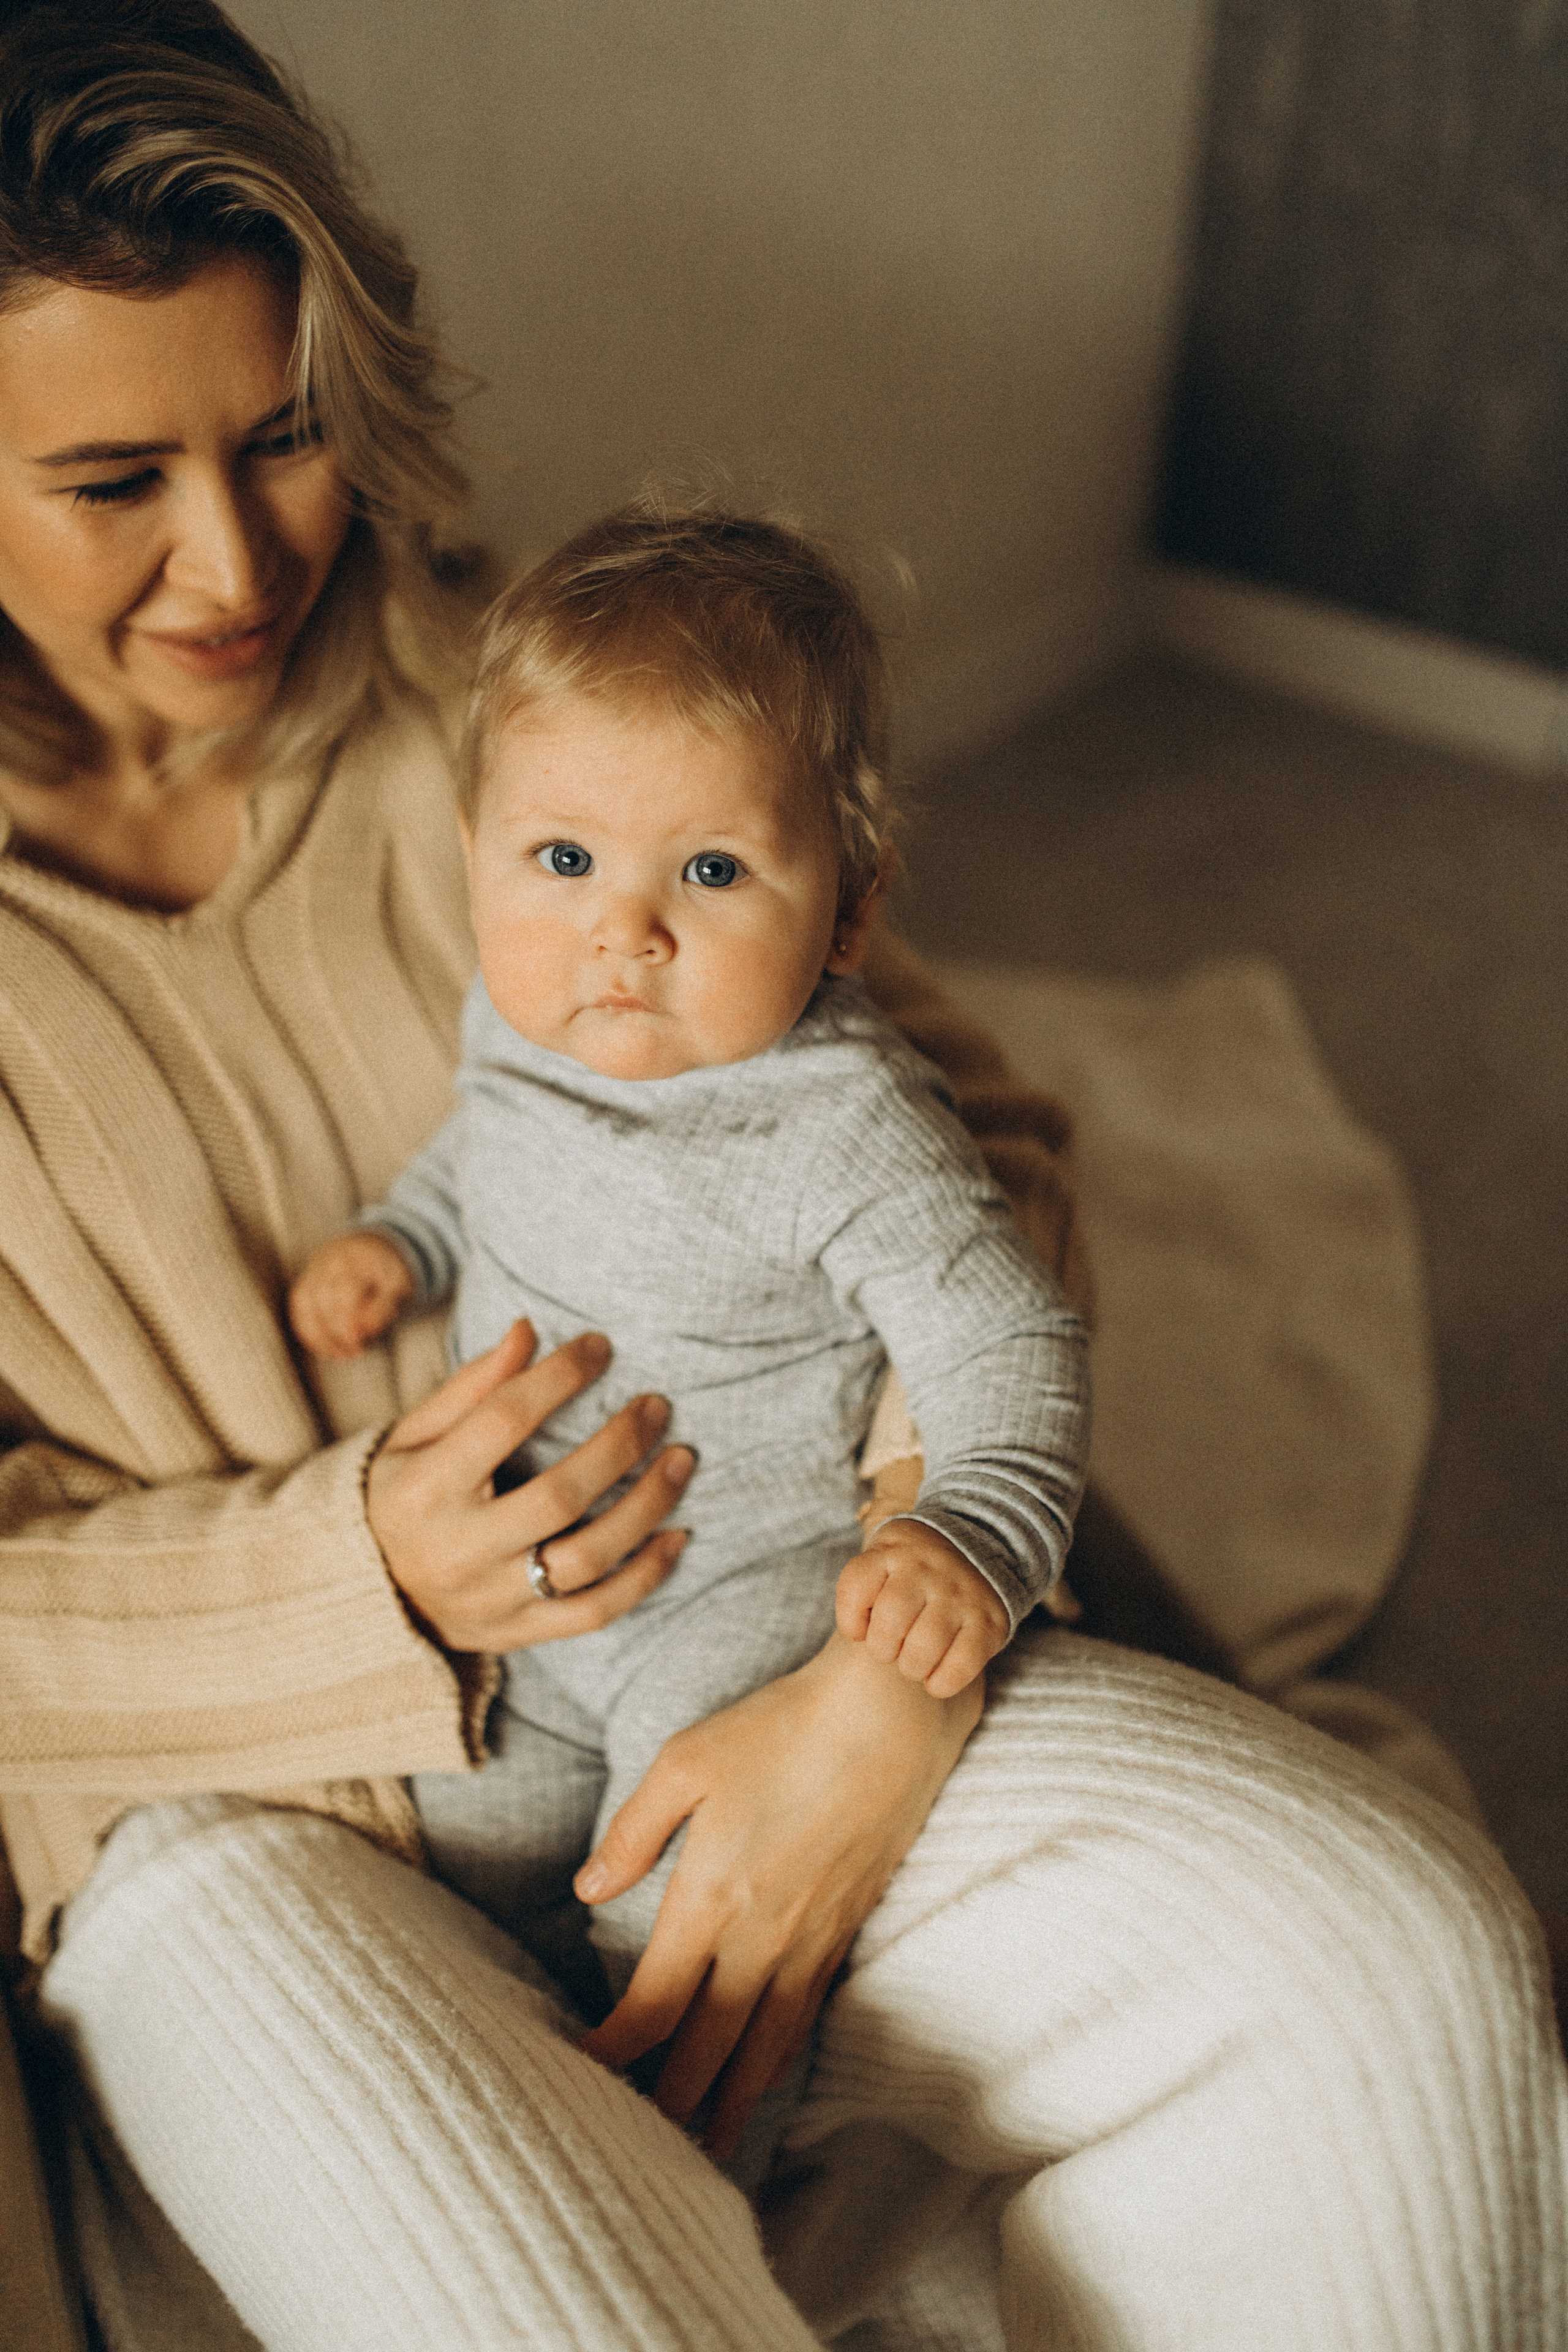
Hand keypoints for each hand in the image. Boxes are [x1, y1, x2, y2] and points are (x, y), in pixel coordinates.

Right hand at [290, 1232, 413, 1358]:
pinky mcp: (305, 1284)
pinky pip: (299, 1309)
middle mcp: (331, 1261)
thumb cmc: (387, 1274)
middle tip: (356, 1350)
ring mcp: (314, 1272)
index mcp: (358, 1258)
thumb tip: (363, 1331)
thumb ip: (382, 1308)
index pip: (346, 1290)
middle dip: (338, 1330)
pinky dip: (308, 1331)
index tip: (358, 1341)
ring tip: (342, 1354)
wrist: (371, 1250)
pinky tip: (325, 1348)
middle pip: (324, 1299)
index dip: (349, 1319)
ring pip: (306, 1305)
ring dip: (321, 1335)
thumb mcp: (399, 1287)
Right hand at [366, 1320, 693, 1649]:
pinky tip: (679, 1535)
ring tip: (682, 1459)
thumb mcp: (414, 1437)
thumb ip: (471, 1388)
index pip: (503, 1420)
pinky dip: (645, 1576)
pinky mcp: (518, 1633)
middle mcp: (457, 1549)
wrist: (369, 1596)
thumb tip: (529, 1329)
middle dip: (620, 1444)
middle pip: (559, 1495)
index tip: (602, 1346)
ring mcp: (491, 1599)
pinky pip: (596, 1611)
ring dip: (647, 1507)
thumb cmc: (402, 1496)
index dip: (560, 1376)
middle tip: (658, 1405)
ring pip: (588, 1558)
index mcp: (424, 1488)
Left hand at [575, 1632, 981, 2157]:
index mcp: (710, 1895)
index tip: (581, 2068)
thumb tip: (588, 1891)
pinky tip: (767, 2070)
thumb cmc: (782, 1726)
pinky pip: (804, 2013)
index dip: (612, 2048)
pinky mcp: (845, 1927)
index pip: (652, 2003)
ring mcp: (810, 1937)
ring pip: (764, 2043)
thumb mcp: (686, 1760)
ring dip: (731, 2100)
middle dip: (669, 2100)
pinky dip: (779, 2055)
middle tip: (637, 2148)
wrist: (890, 1716)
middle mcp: (760, 1933)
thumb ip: (634, 1832)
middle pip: (707, 2042)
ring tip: (707, 2147)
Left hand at [835, 1519, 1009, 1696]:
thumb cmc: (914, 1569)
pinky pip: (962, 1664)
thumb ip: (862, 1587)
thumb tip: (859, 1633)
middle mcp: (927, 1568)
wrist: (981, 1546)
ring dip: (911, 1667)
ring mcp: (960, 1594)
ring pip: (924, 1647)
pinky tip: (935, 1680)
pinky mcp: (988, 1622)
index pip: (855, 1586)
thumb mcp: (884, 1557)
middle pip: (889, 1620)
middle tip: (890, 1651)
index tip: (860, 1631)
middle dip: (882, 1649)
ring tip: (913, 1664)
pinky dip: (942, 1683)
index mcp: (893, 1551)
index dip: (850, 1620)